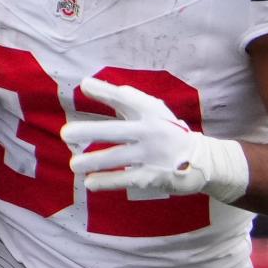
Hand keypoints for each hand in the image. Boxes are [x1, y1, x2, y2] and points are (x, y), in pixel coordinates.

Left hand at [62, 77, 248, 202]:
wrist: (201, 160)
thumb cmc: (167, 132)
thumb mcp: (153, 111)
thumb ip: (125, 99)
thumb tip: (88, 84)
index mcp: (150, 111)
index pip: (125, 98)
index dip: (105, 91)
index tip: (84, 86)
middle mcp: (150, 131)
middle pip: (115, 130)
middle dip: (90, 132)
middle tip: (66, 133)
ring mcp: (150, 155)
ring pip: (117, 158)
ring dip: (93, 161)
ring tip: (74, 165)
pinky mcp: (150, 176)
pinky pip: (124, 180)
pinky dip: (106, 182)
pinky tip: (90, 183)